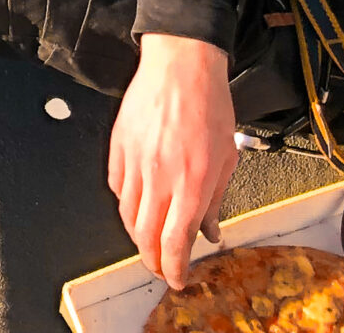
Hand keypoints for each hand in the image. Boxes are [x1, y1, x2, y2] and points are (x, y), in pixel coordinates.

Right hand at [107, 34, 236, 291]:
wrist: (181, 63)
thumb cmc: (208, 103)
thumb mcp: (226, 157)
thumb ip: (215, 199)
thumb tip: (209, 231)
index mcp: (191, 183)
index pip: (174, 243)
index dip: (174, 269)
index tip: (177, 278)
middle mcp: (159, 177)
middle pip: (145, 236)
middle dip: (152, 260)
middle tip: (161, 266)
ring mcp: (135, 161)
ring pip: (127, 214)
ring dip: (137, 234)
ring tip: (149, 238)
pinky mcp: (119, 145)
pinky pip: (117, 185)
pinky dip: (125, 201)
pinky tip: (137, 201)